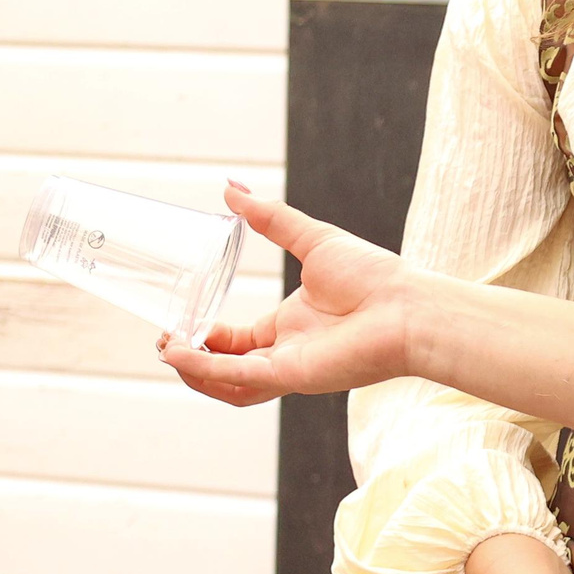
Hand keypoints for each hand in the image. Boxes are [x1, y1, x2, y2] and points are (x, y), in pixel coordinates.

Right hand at [158, 185, 418, 404]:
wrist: (409, 304)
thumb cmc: (375, 275)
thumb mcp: (312, 239)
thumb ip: (270, 218)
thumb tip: (232, 188)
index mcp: (288, 326)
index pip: (233, 341)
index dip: (202, 337)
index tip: (175, 325)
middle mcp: (286, 351)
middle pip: (224, 367)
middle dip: (189, 359)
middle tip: (163, 341)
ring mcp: (289, 368)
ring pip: (228, 385)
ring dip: (195, 372)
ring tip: (168, 350)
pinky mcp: (294, 376)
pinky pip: (242, 380)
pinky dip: (211, 371)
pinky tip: (184, 355)